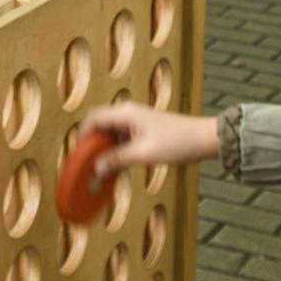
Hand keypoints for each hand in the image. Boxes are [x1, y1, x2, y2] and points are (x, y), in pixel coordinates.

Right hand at [79, 101, 218, 173]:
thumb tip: (96, 168)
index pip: (92, 119)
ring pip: (109, 131)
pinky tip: (117, 164)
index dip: (82, 136)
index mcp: (125, 113)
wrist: (202, 138)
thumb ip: (117, 159)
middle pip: (98, 124)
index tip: (78, 155)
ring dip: (104, 147)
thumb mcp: (143, 154)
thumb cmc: (177, 143)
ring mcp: (135, 119)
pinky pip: (121, 136)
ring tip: (102, 167)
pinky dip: (115, 148)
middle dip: (91, 143)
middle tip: (88, 163)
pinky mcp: (142, 128)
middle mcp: (127, 113)